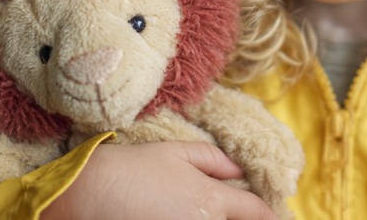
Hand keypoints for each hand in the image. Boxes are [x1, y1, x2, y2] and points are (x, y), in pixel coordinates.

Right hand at [42, 141, 280, 219]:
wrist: (91, 193)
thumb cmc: (134, 168)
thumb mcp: (177, 153)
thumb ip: (214, 160)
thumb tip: (240, 170)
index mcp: (211, 200)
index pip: (254, 212)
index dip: (268, 216)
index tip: (275, 217)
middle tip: (238, 212)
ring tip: (199, 211)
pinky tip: (182, 216)